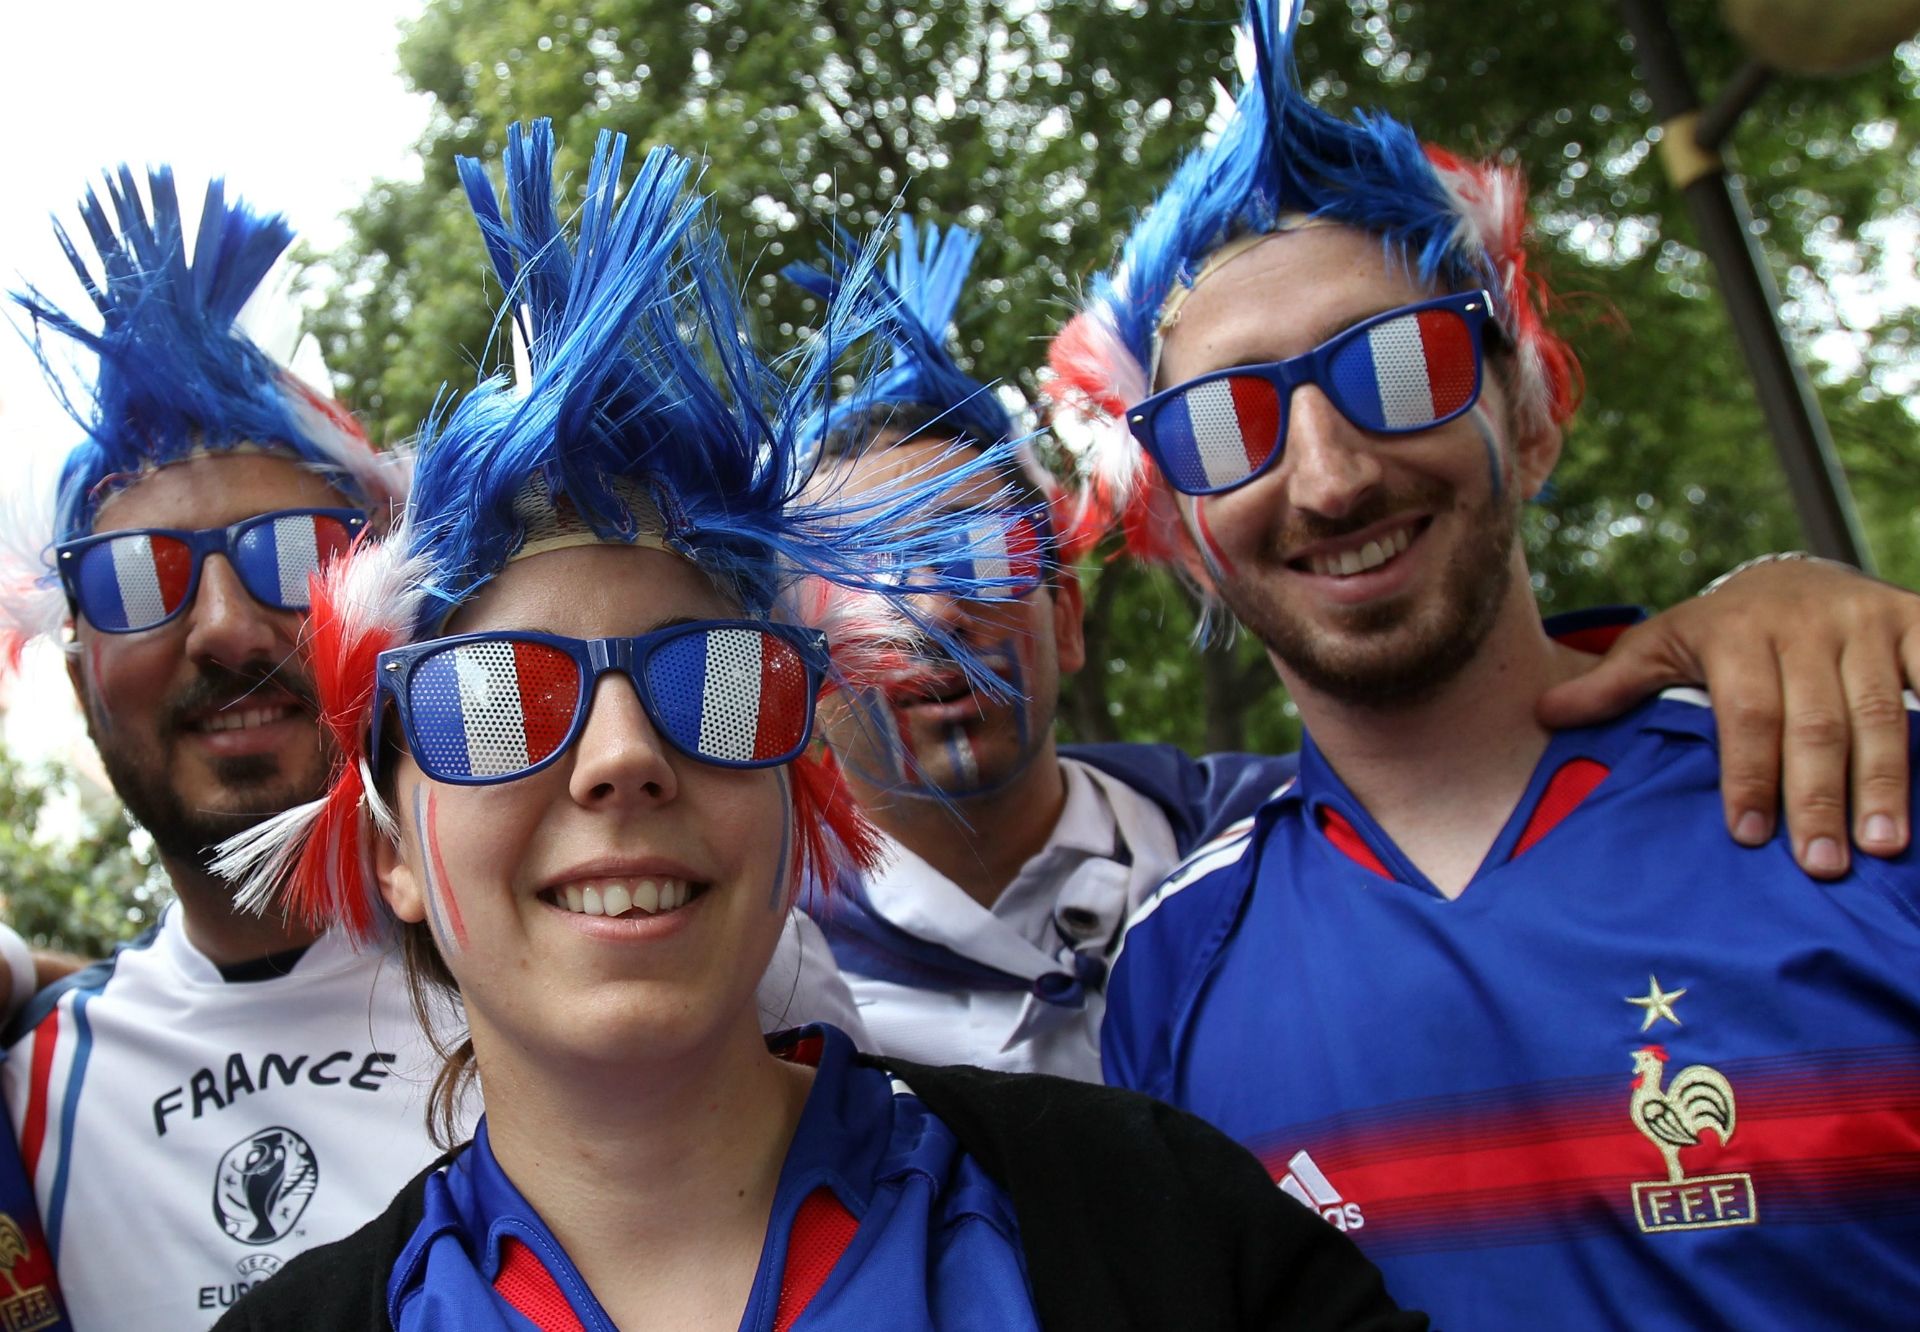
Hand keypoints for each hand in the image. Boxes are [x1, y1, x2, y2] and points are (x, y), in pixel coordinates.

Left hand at [1537, 557, 1919, 878]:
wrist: (1789, 573)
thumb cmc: (1719, 632)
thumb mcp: (1661, 644)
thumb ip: (1613, 684)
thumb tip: (1544, 715)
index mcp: (1735, 634)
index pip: (1746, 714)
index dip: (1748, 774)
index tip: (1750, 835)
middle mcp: (1805, 625)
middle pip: (1817, 723)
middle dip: (1819, 796)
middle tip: (1824, 863)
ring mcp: (1864, 623)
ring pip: (1882, 712)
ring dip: (1886, 781)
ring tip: (1884, 846)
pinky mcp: (1913, 619)